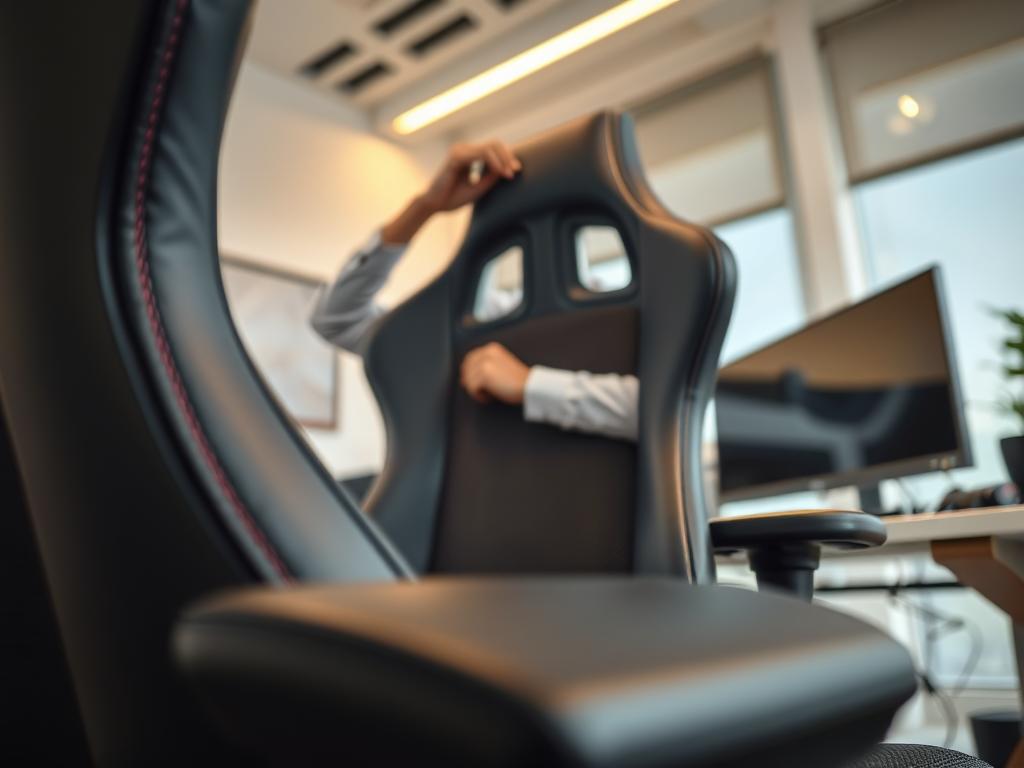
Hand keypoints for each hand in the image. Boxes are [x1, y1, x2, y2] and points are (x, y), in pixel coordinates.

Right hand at [381, 140, 519, 244]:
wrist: (434, 205)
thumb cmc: (453, 198)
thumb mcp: (479, 187)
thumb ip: (491, 177)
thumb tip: (509, 168)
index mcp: (468, 154)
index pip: (493, 148)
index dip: (507, 157)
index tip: (516, 171)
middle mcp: (463, 149)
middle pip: (494, 143)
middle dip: (508, 156)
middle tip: (516, 171)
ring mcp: (459, 151)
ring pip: (489, 147)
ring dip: (503, 160)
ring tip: (509, 174)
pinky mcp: (456, 157)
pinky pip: (480, 155)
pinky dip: (493, 163)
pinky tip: (499, 172)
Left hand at [460, 342, 529, 404]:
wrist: (530, 386)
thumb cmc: (518, 381)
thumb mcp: (500, 367)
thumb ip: (484, 367)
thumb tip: (463, 378)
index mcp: (491, 349)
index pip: (470, 358)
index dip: (467, 372)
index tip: (469, 382)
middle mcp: (487, 352)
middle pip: (466, 369)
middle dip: (470, 382)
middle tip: (480, 392)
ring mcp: (485, 362)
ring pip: (468, 380)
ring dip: (477, 390)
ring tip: (489, 394)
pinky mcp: (485, 374)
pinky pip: (472, 388)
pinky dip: (479, 396)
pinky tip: (490, 397)